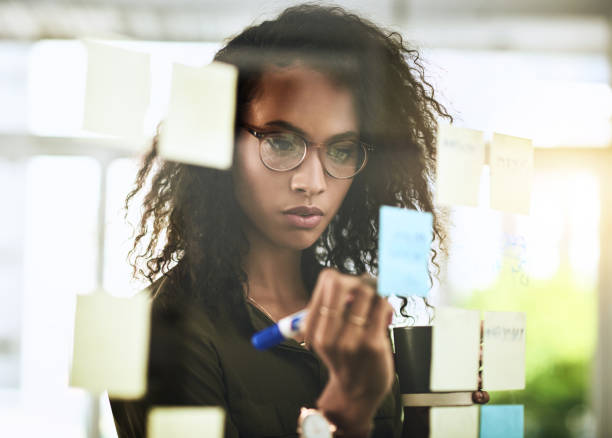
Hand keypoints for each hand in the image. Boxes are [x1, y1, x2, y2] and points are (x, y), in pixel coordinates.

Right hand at [302, 269, 393, 436]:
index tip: (348, 287)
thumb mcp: (328, 335)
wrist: (357, 393)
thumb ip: (336, 308)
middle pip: (341, 282)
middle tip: (364, 290)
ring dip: (375, 293)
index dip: (341, 277)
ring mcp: (350, 339)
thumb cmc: (346, 358)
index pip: (327, 281)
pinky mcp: (372, 345)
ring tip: (375, 305)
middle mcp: (329, 333)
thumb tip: (359, 278)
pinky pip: (382, 307)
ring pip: (366, 292)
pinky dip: (385, 306)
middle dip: (357, 281)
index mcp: (315, 328)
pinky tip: (384, 317)